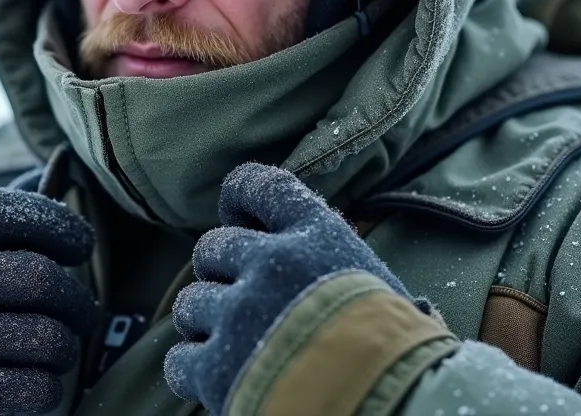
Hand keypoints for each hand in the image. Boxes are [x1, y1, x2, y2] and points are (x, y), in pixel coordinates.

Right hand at [0, 186, 99, 415]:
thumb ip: (5, 215)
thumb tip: (63, 164)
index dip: (57, 221)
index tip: (81, 244)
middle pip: (40, 278)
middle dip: (79, 300)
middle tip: (82, 312)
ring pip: (49, 338)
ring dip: (67, 348)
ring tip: (54, 348)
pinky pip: (40, 389)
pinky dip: (49, 388)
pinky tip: (31, 381)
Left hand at [164, 163, 419, 412]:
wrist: (389, 402)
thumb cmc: (402, 351)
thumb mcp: (382, 286)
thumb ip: (338, 265)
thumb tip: (331, 270)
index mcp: (314, 234)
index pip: (258, 186)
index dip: (239, 198)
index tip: (238, 217)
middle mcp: (268, 262)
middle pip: (213, 248)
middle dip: (220, 272)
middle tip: (241, 299)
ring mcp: (237, 313)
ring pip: (190, 303)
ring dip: (205, 322)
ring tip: (234, 344)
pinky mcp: (215, 367)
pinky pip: (178, 359)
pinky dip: (191, 369)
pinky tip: (213, 377)